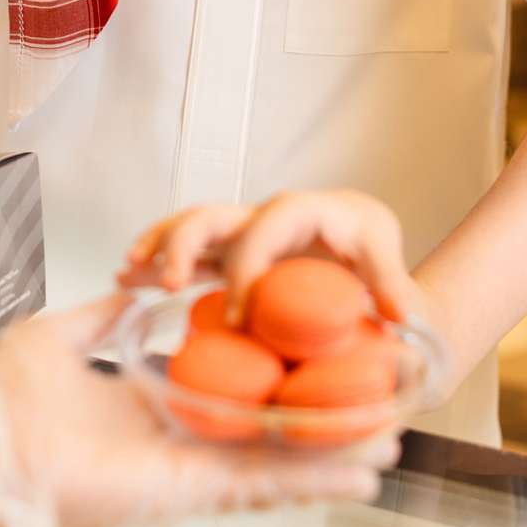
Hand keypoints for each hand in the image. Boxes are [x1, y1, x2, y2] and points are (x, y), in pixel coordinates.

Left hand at [0, 295, 396, 526]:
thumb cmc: (2, 401)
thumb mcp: (57, 336)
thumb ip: (101, 316)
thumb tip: (133, 290)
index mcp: (152, 404)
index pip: (226, 390)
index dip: (270, 376)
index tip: (309, 356)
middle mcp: (178, 439)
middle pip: (264, 429)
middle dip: (318, 419)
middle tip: (371, 402)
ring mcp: (189, 468)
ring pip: (278, 460)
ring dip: (334, 451)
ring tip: (387, 439)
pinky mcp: (189, 490)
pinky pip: (262, 483)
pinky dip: (314, 479)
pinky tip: (361, 473)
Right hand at [118, 190, 424, 326]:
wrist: (360, 251)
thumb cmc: (370, 248)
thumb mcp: (384, 257)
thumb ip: (390, 282)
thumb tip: (399, 313)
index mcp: (303, 210)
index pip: (267, 226)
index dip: (248, 266)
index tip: (239, 315)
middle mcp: (264, 216)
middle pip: (215, 215)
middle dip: (185, 243)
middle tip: (170, 283)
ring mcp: (240, 233)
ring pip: (189, 227)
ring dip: (158, 246)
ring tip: (128, 271)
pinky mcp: (225, 252)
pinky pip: (185, 251)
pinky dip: (156, 260)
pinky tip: (129, 279)